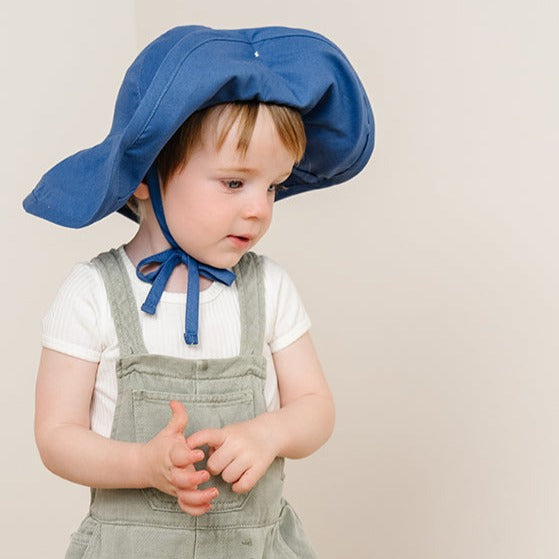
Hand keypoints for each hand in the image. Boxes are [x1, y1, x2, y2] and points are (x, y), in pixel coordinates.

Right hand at [141, 400, 218, 514]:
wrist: (145, 465)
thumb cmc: (161, 446)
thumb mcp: (170, 430)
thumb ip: (177, 417)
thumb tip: (175, 402)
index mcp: (170, 455)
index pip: (178, 456)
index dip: (188, 456)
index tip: (198, 453)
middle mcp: (172, 472)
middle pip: (180, 480)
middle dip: (193, 479)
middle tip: (206, 474)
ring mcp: (174, 485)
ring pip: (184, 496)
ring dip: (198, 497)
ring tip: (213, 494)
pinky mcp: (177, 494)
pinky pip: (185, 506)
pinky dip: (195, 509)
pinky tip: (209, 506)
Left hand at [187, 415, 279, 493]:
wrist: (270, 433)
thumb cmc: (243, 435)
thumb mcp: (227, 432)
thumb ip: (214, 442)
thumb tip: (199, 456)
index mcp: (226, 433)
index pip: (207, 435)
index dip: (195, 441)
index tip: (186, 446)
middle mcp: (237, 443)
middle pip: (213, 466)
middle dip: (215, 468)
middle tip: (223, 463)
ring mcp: (249, 455)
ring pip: (227, 477)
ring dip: (228, 476)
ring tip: (234, 467)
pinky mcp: (259, 467)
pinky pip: (242, 486)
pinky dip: (238, 486)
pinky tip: (241, 478)